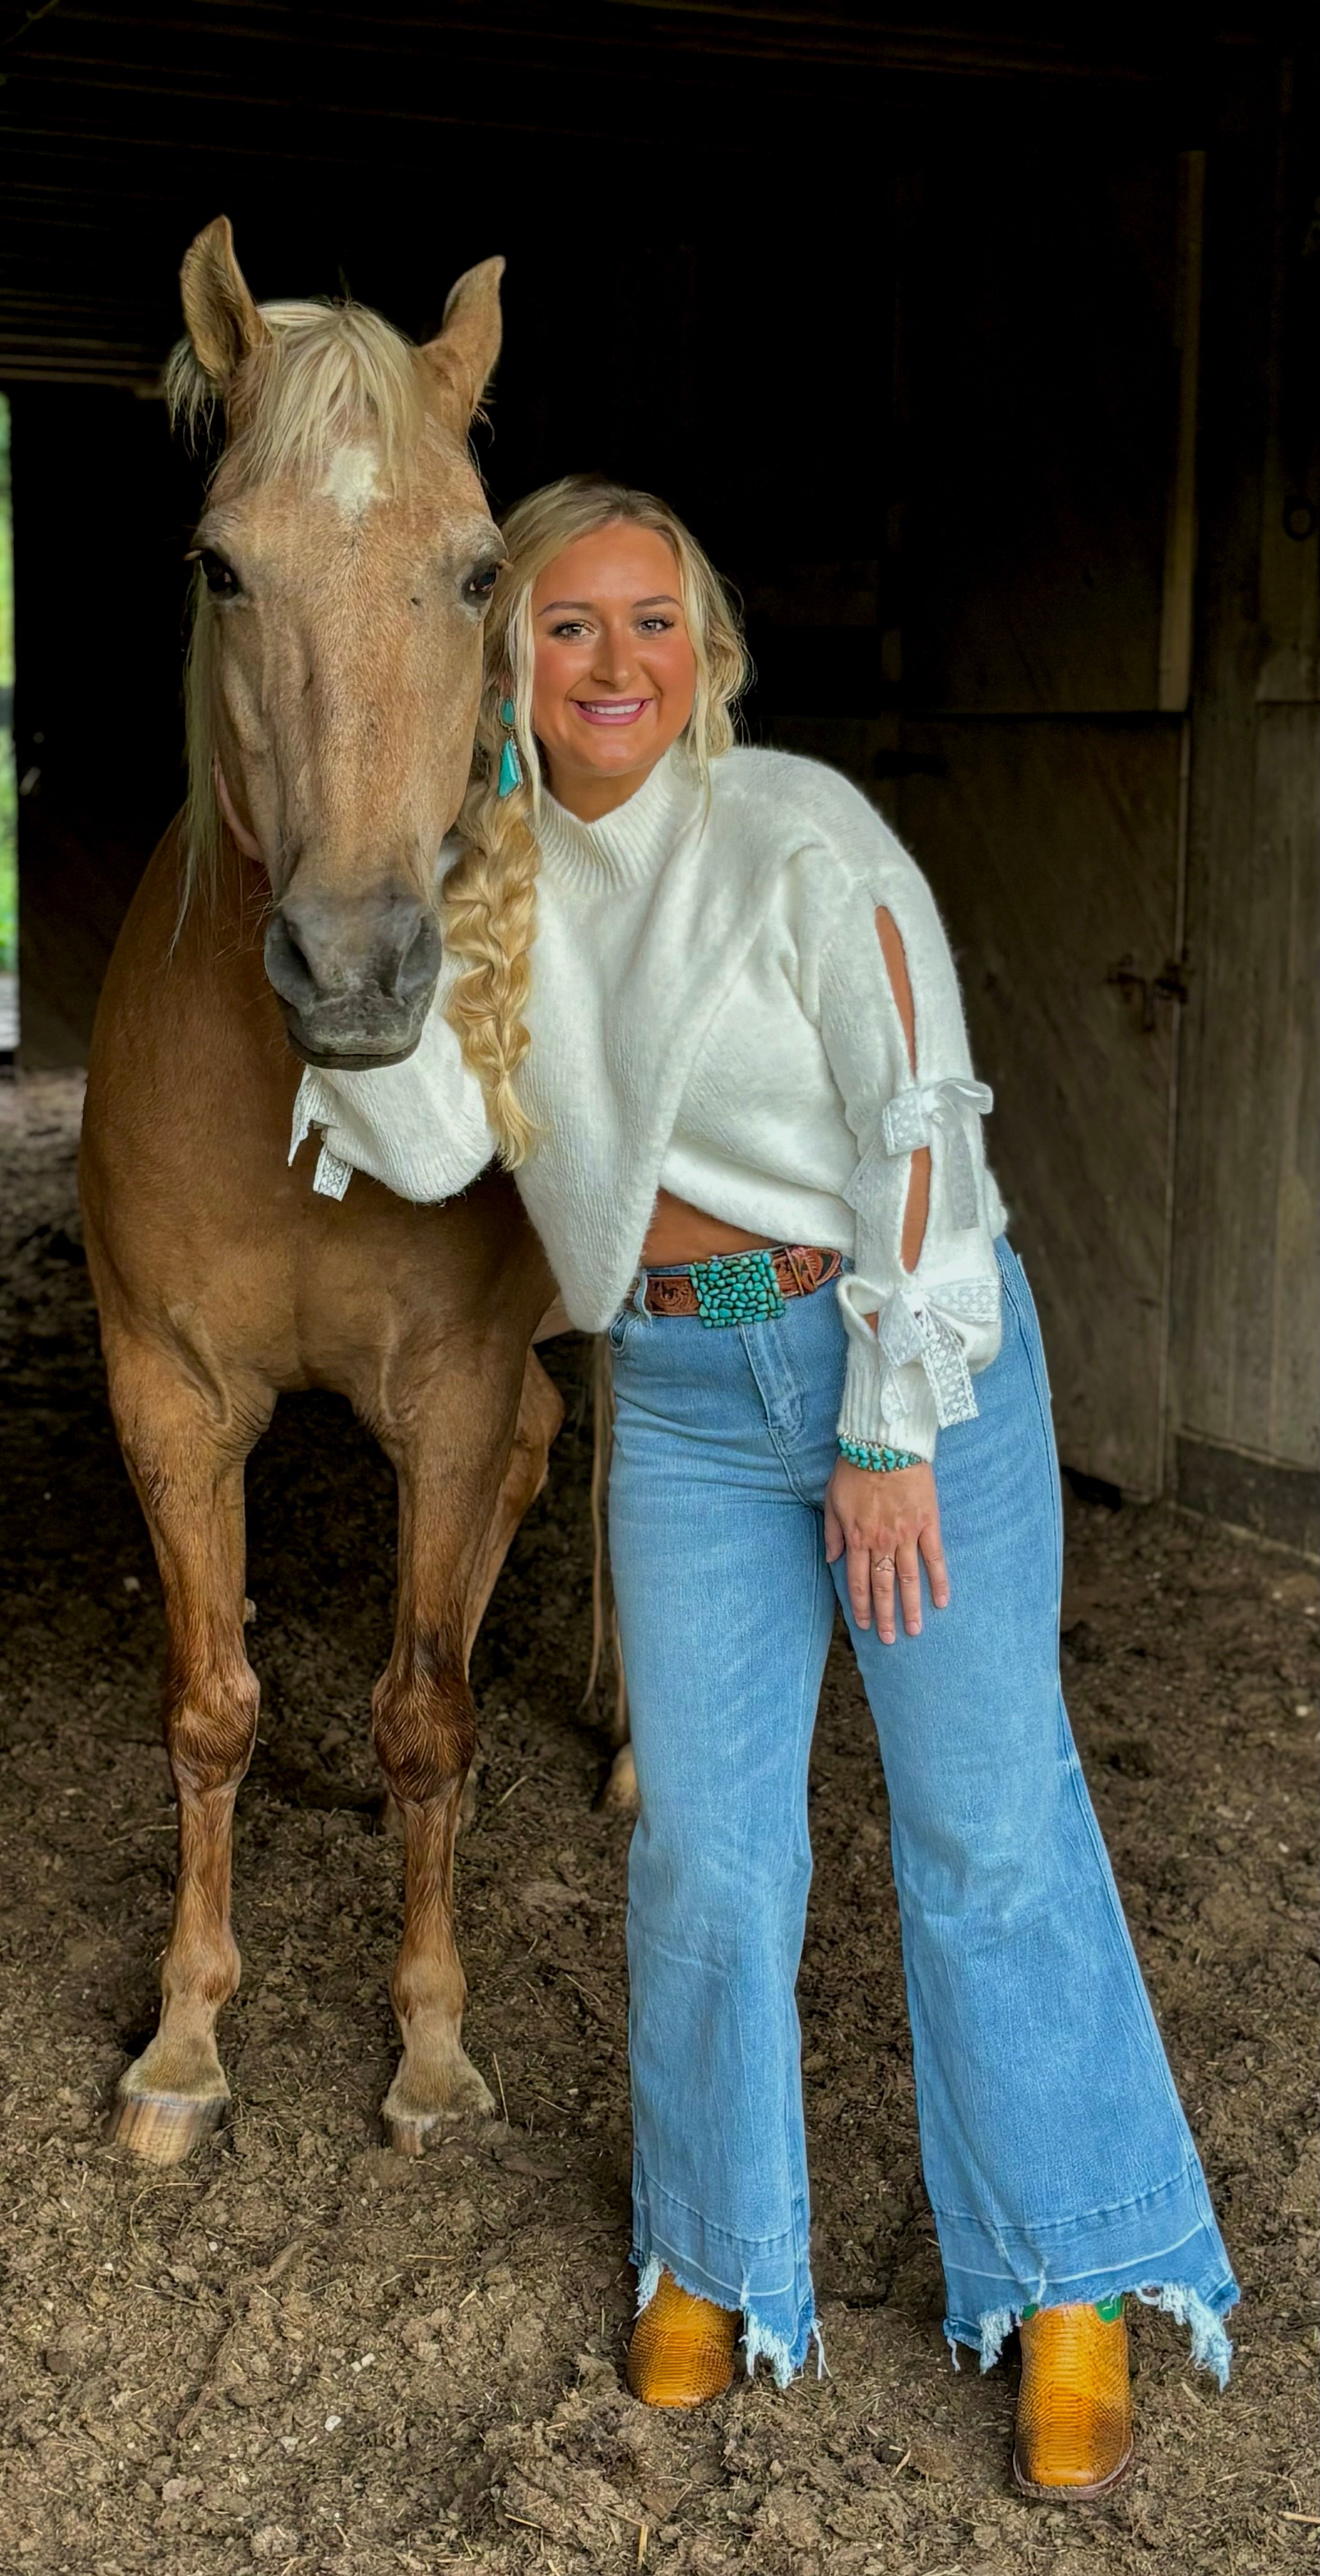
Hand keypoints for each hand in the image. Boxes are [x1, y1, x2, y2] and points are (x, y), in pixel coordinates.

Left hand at [823, 1458, 948, 1643]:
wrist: (884, 1443)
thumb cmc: (855, 1468)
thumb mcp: (832, 1500)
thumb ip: (833, 1533)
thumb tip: (832, 1559)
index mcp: (857, 1537)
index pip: (858, 1581)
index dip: (860, 1606)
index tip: (865, 1625)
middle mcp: (882, 1541)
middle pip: (883, 1586)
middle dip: (886, 1615)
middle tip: (892, 1639)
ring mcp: (906, 1534)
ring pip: (909, 1578)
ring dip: (911, 1606)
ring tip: (915, 1630)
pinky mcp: (927, 1522)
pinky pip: (934, 1557)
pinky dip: (939, 1580)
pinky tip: (942, 1601)